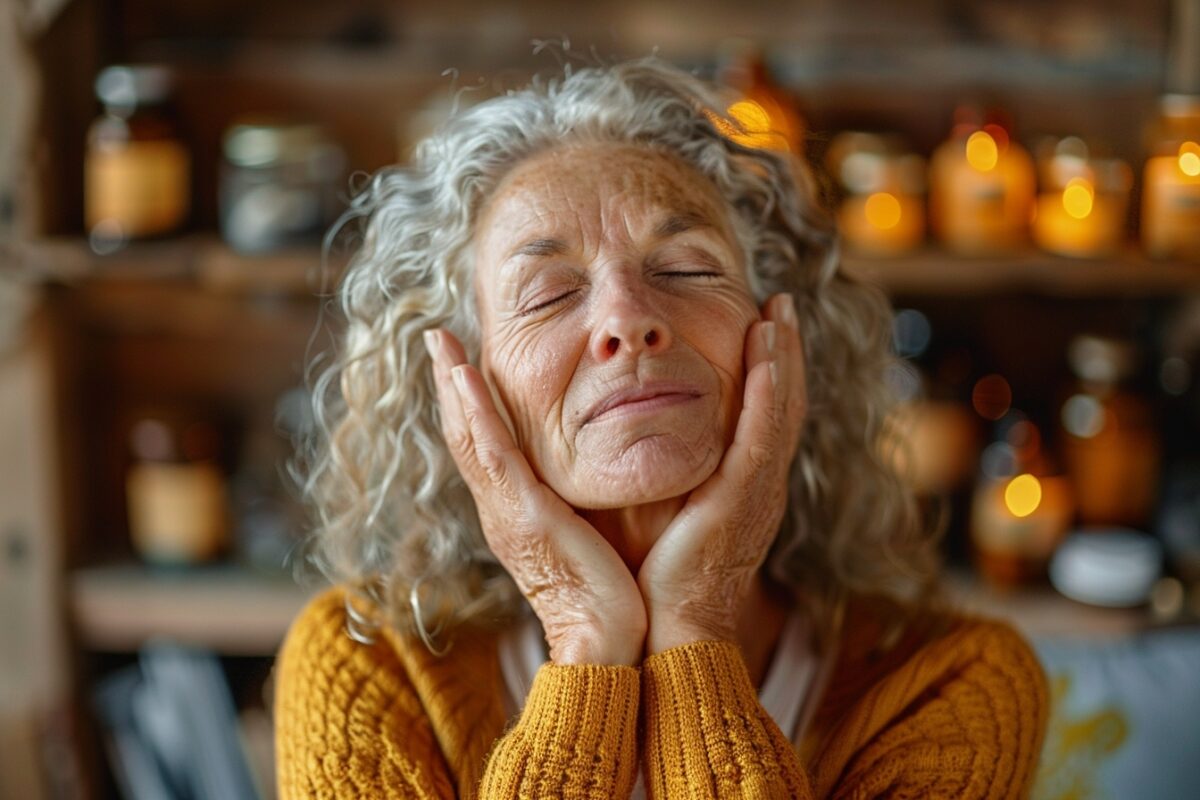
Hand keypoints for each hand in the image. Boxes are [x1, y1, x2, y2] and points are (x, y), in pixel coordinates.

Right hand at [425, 329, 646, 665]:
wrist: (607, 643)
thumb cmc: (610, 595)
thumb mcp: (589, 538)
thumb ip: (580, 507)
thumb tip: (592, 483)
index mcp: (516, 512)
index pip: (486, 446)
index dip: (470, 404)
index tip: (462, 362)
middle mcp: (501, 509)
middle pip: (465, 434)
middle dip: (450, 383)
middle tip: (438, 337)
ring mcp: (506, 511)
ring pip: (469, 435)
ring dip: (452, 384)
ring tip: (441, 340)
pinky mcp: (523, 514)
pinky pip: (491, 452)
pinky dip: (475, 411)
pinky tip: (464, 374)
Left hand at [637, 293, 806, 652]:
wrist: (667, 631)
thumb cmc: (657, 580)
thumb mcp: (667, 515)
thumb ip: (665, 476)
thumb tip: (635, 438)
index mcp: (744, 489)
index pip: (764, 417)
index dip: (768, 372)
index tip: (759, 327)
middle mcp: (761, 485)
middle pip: (783, 404)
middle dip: (784, 352)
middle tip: (778, 305)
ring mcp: (758, 490)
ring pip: (781, 409)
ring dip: (782, 356)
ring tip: (776, 311)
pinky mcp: (745, 496)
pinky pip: (763, 432)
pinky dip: (769, 388)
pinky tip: (765, 350)